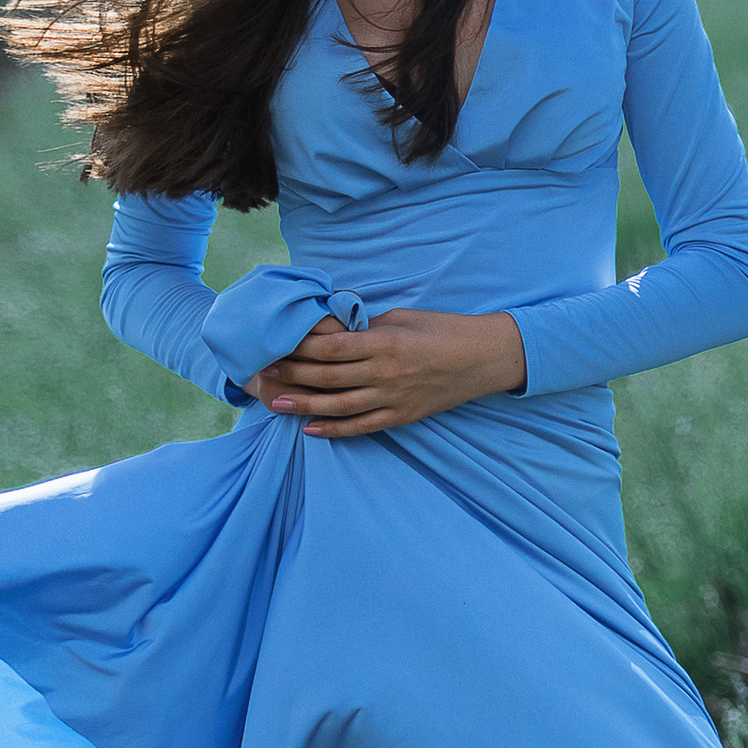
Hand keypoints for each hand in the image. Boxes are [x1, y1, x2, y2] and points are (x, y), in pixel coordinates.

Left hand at [248, 307, 527, 438]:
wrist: (484, 359)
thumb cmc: (444, 330)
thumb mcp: (403, 318)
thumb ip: (367, 327)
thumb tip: (333, 329)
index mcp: (384, 343)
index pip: (330, 347)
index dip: (298, 348)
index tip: (274, 344)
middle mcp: (385, 373)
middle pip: (327, 377)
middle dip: (291, 375)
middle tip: (263, 373)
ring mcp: (393, 398)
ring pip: (338, 405)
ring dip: (303, 406)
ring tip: (275, 403)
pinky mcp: (402, 416)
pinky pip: (362, 426)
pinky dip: (335, 429)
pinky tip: (311, 429)